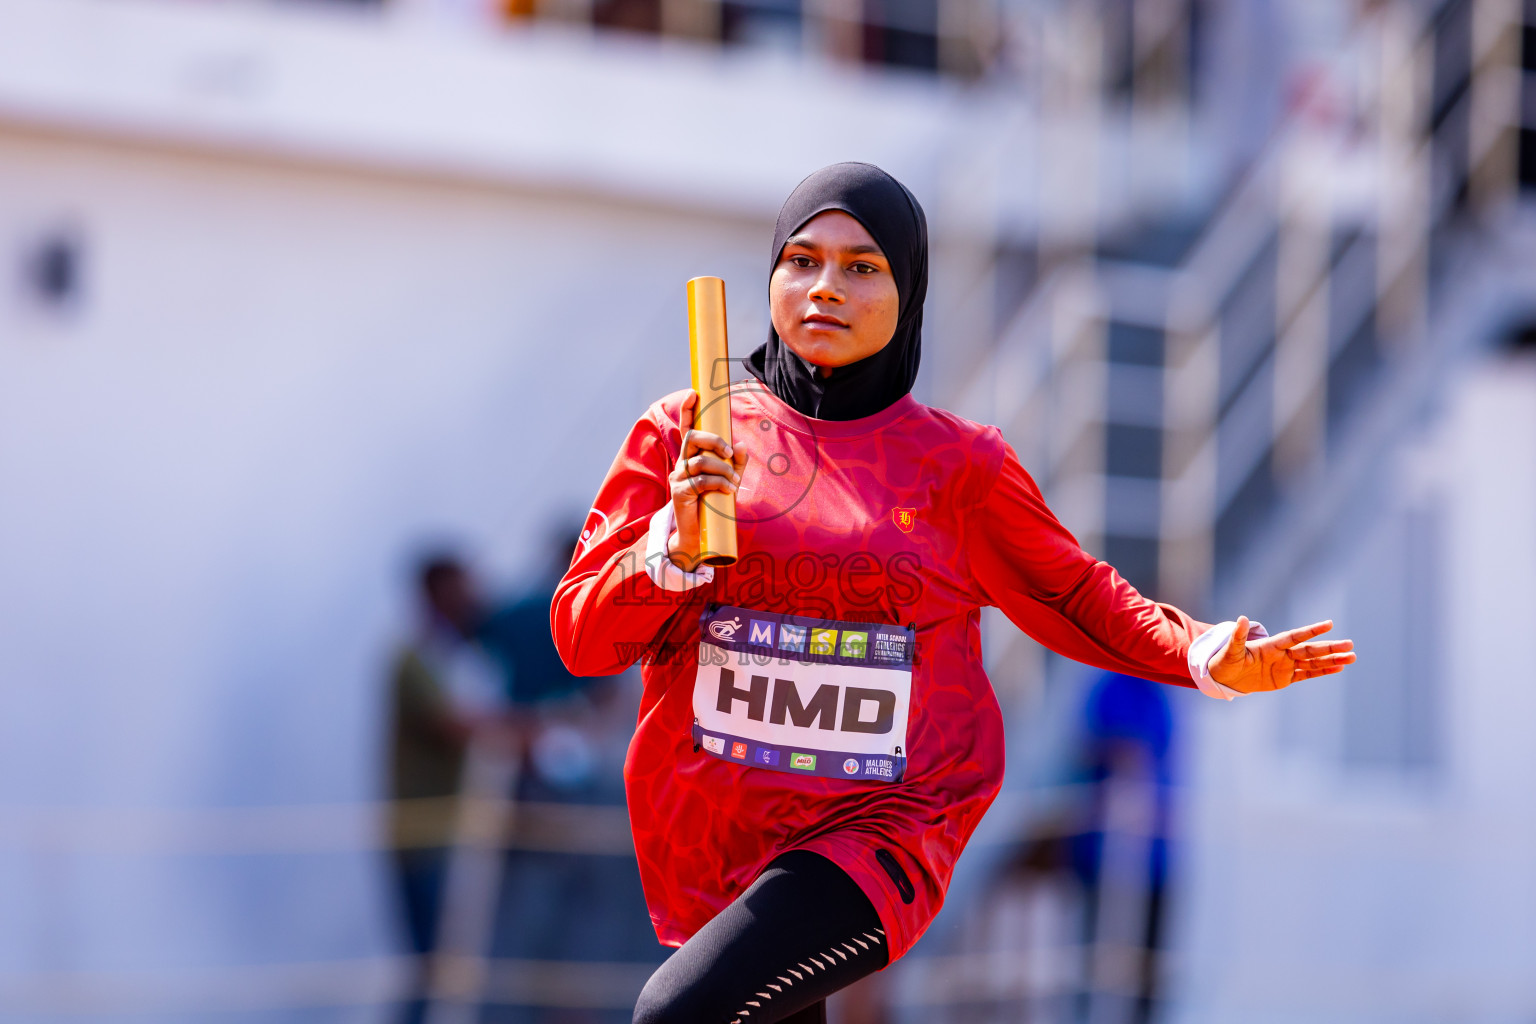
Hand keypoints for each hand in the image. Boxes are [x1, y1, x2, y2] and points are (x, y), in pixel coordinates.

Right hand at [668, 390, 748, 569]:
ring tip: (734, 482)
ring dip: (723, 469)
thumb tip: (743, 444)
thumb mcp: (729, 480)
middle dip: (715, 440)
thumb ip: (736, 463)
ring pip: (701, 460)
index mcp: (691, 457)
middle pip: (693, 438)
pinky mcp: (679, 491)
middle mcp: (682, 463)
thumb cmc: (714, 504)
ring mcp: (678, 477)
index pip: (687, 429)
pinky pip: (701, 480)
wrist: (699, 535)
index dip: (688, 411)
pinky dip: (719, 483)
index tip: (693, 393)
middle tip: (730, 453)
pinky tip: (729, 490)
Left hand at [1209, 616, 1355, 692]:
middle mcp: (1282, 653)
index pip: (1295, 636)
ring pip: (1313, 662)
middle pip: (1310, 649)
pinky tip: (1338, 668)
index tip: (1329, 624)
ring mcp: (1285, 665)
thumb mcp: (1230, 649)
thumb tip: (1240, 618)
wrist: (1224, 676)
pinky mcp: (1285, 678)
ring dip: (1332, 660)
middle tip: (1350, 645)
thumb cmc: (1225, 660)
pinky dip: (1323, 672)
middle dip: (1329, 647)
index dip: (1311, 631)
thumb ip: (1237, 636)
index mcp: (1271, 645)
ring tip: (1352, 657)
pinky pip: (1307, 674)